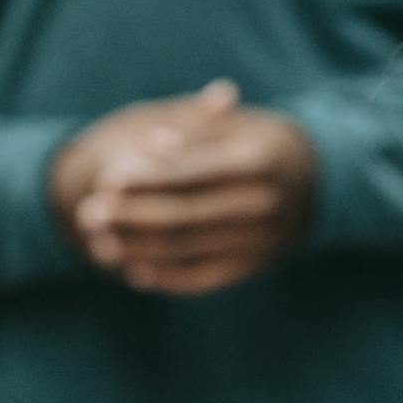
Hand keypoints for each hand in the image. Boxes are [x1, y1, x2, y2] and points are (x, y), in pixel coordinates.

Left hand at [52, 82, 318, 294]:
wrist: (315, 180)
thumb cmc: (259, 141)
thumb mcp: (235, 124)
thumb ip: (194, 130)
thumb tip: (153, 143)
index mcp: (260, 159)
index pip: (191, 172)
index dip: (146, 177)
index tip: (106, 177)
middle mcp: (267, 204)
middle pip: (185, 215)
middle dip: (131, 216)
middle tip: (87, 212)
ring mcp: (264, 240)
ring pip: (189, 251)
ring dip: (137, 248)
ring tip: (97, 241)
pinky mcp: (256, 266)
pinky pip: (204, 278)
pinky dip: (166, 276)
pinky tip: (133, 267)